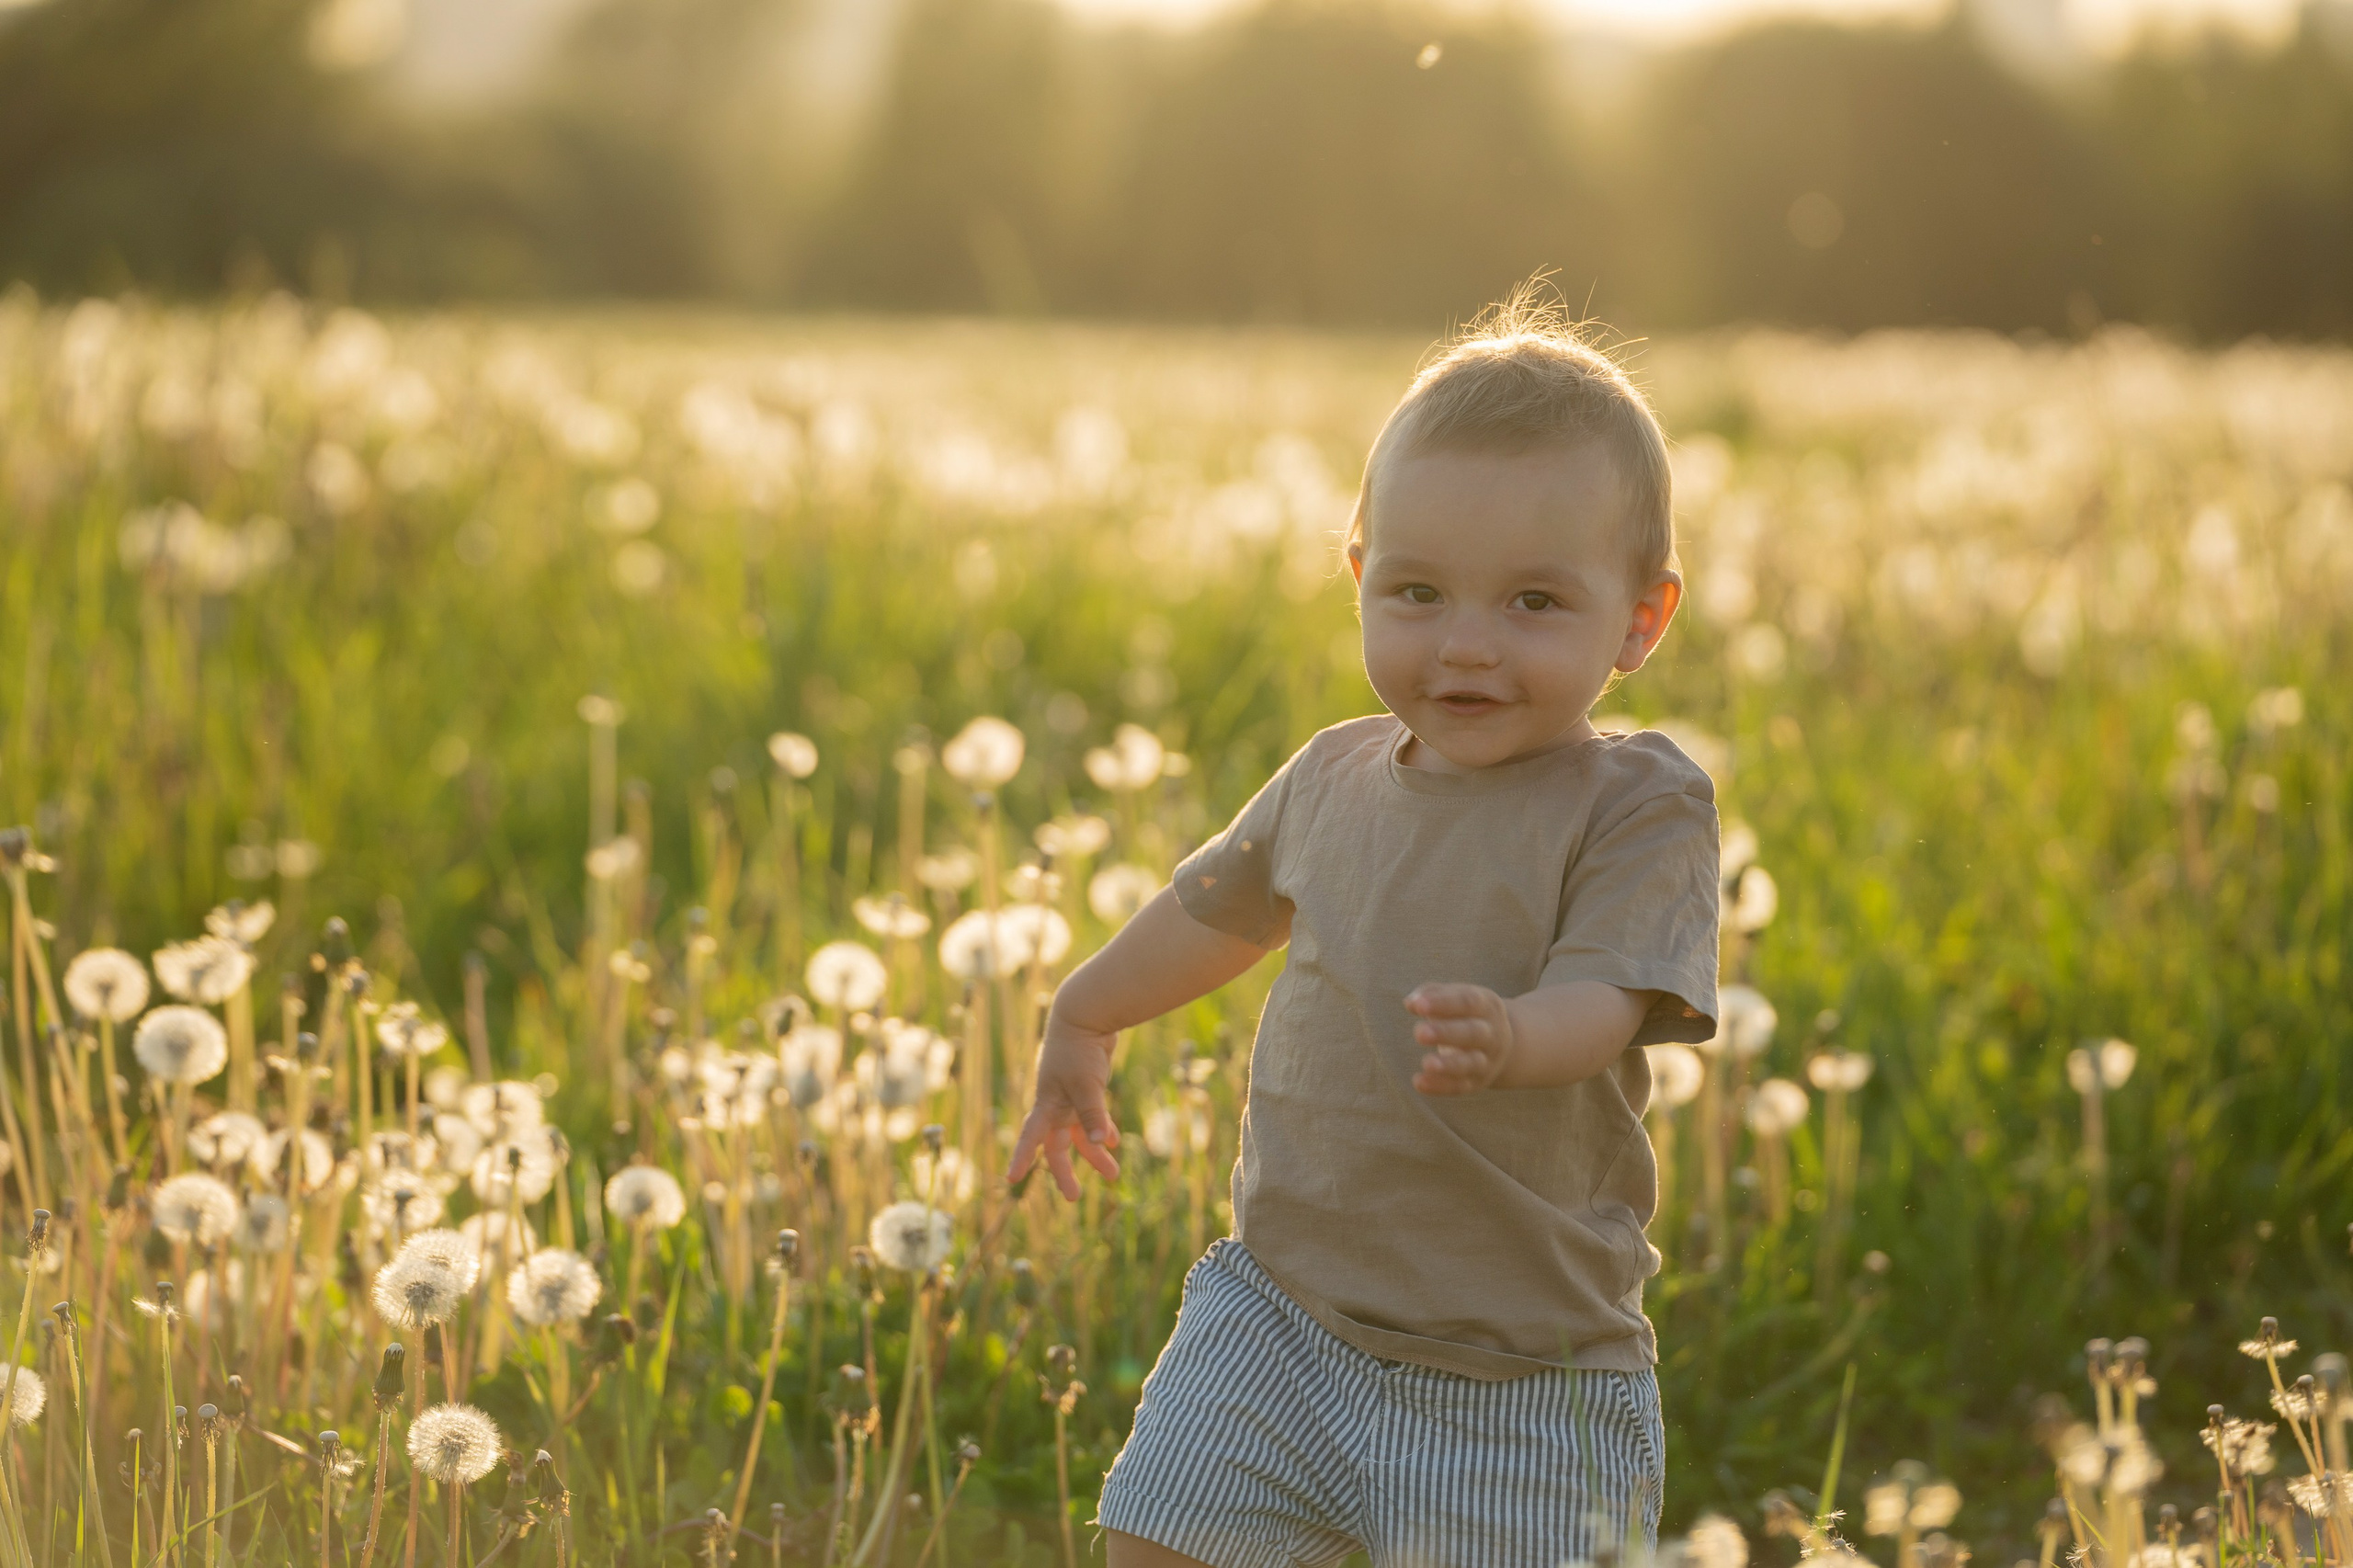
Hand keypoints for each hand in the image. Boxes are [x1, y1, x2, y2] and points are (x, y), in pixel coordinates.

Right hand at [1007, 1009, 1122, 1199]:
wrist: (1087, 1015)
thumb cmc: (1079, 1049)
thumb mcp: (1086, 1084)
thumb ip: (1093, 1114)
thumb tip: (1103, 1143)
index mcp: (1046, 1104)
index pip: (1030, 1137)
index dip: (1021, 1158)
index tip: (1011, 1179)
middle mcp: (1055, 1105)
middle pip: (1056, 1145)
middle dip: (1064, 1171)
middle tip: (1073, 1198)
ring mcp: (1071, 1097)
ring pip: (1080, 1134)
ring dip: (1095, 1153)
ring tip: (1113, 1175)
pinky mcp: (1087, 1089)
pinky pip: (1093, 1118)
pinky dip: (1103, 1129)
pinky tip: (1115, 1142)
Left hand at [1405, 982, 1515, 1094]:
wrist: (1503, 1044)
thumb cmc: (1467, 1014)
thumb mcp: (1457, 997)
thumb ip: (1432, 994)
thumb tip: (1411, 1003)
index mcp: (1487, 1007)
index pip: (1468, 1002)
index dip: (1443, 1003)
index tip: (1419, 1005)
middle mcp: (1492, 1034)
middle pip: (1472, 1033)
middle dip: (1446, 1033)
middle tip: (1419, 1033)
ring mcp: (1486, 1060)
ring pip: (1470, 1064)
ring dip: (1448, 1065)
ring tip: (1426, 1063)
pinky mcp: (1476, 1082)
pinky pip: (1459, 1086)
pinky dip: (1439, 1086)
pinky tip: (1418, 1082)